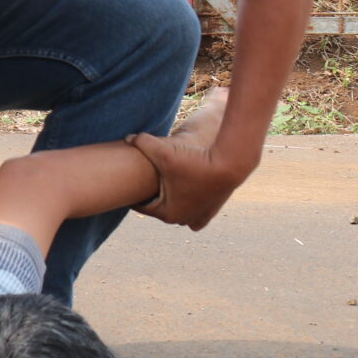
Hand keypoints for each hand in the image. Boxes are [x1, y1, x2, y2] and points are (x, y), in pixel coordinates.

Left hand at [127, 88, 251, 229]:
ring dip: (170, 201)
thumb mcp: (164, 149)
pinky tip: (183, 192)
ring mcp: (199, 217)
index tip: (128, 181)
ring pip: (176, 211)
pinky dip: (188, 206)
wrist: (230, 164)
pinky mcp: (212, 212)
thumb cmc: (194, 159)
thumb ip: (142, 142)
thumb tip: (128, 138)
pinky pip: (194, 215)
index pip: (141, 206)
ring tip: (165, 186)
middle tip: (145, 181)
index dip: (133, 193)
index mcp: (167, 213)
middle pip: (159, 208)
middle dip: (152, 196)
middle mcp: (183, 220)